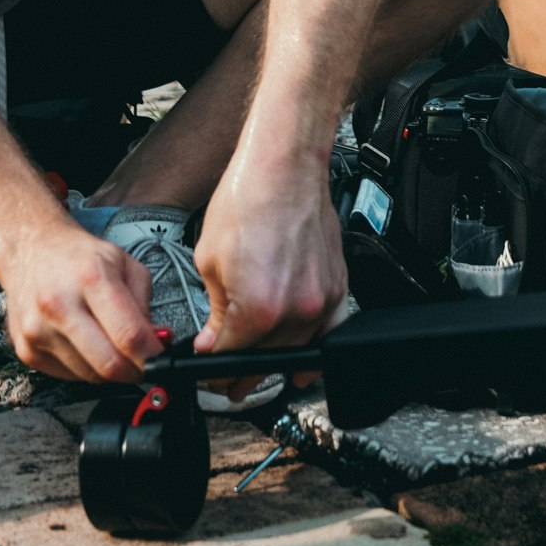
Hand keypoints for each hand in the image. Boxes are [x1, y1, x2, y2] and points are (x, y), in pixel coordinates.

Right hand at [0, 219, 162, 383]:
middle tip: (142, 363)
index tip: (160, 358)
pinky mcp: (25, 350)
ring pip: (90, 376)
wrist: (29, 250)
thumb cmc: (77, 257)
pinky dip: (84, 367)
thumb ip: (144, 303)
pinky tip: (84, 344)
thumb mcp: (124, 264)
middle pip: (109, 364)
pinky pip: (68, 376)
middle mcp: (59, 305)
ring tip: (108, 343)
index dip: (152, 355)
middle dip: (134, 371)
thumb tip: (155, 342)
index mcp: (90, 278)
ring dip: (108, 369)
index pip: (129, 335)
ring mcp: (38, 330)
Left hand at [191, 156, 345, 360]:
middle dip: (240, 374)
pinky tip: (303, 366)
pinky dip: (315, 353)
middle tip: (227, 378)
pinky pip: (332, 334)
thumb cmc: (249, 199)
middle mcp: (296, 311)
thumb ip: (215, 310)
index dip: (211, 366)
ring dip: (275, 364)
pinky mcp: (339, 287)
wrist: (285, 167)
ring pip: (298, 353)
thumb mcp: (209, 259)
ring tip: (257, 372)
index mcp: (258, 308)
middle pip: (264, 362)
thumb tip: (214, 340)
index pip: (230, 357)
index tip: (206, 365)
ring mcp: (322, 301)